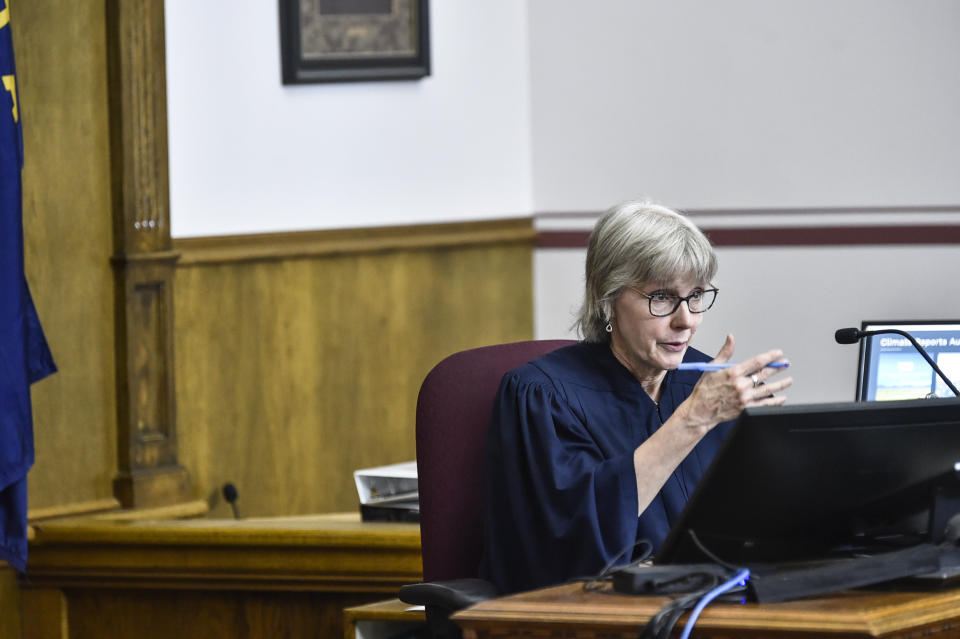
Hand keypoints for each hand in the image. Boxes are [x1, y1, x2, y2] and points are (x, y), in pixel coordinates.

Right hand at [676, 334, 792, 432]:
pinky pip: (764, 404)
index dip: (770, 357)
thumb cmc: (705, 390)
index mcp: (733, 373)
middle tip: (785, 364)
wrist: (700, 411)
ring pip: (768, 389)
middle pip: (764, 374)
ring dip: (780, 384)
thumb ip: (725, 352)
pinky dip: (775, 401)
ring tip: (789, 380)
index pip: (757, 362)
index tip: (778, 354)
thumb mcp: (712, 367)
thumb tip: (731, 338)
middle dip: (777, 368)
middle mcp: (740, 385)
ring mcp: (744, 398)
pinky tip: (781, 398)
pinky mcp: (745, 408)